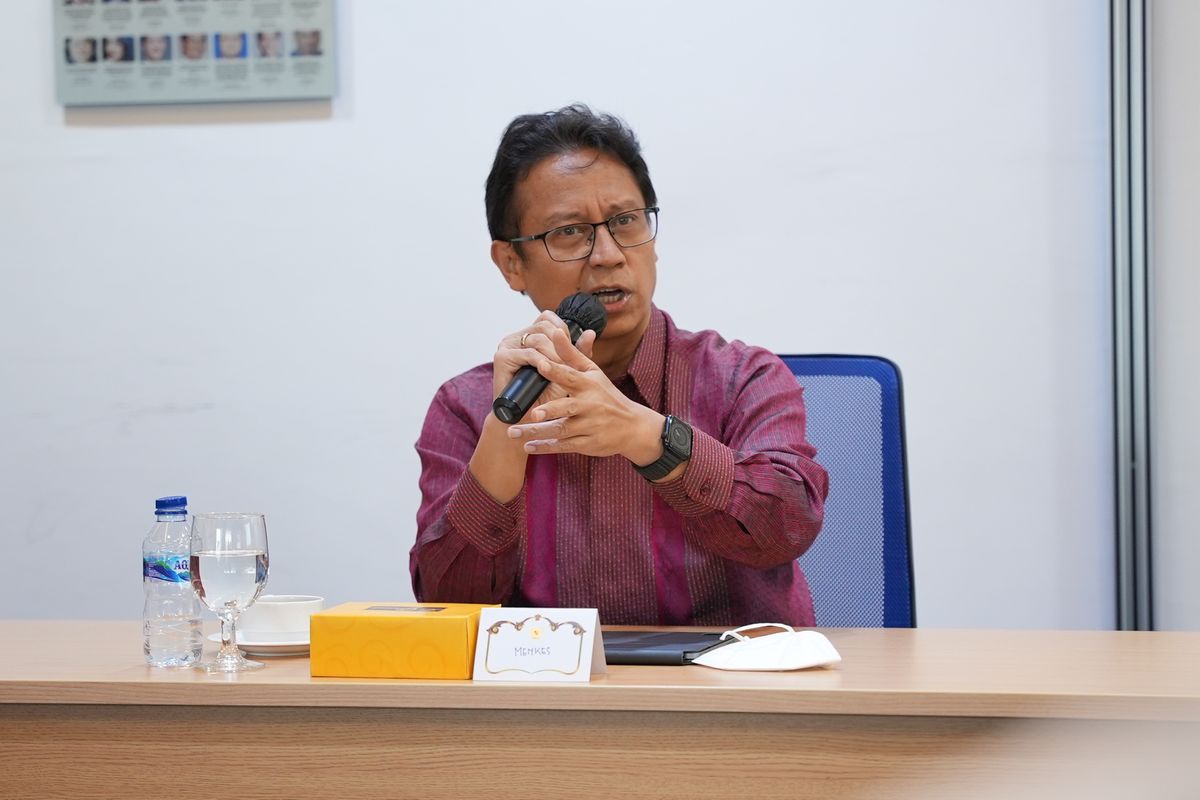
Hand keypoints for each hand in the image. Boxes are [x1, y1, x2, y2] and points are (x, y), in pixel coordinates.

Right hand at [492, 311, 596, 420]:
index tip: (571, 347)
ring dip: (554, 355)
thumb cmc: (547, 397)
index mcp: (529, 336)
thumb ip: (577, 353)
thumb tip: (591, 332)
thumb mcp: (567, 372)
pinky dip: (542, 362)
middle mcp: (517, 337)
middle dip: (560, 344)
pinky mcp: (501, 357)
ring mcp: (507, 345)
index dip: (562, 328)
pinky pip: (528, 353)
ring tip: (561, 370)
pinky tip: (548, 371)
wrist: (527, 421)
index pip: (547, 318)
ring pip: (538, 339)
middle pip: (544, 326)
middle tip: (568, 363)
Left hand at [505, 335, 663, 464]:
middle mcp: (590, 405)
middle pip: (567, 408)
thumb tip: (556, 329)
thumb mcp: (593, 372)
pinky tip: (528, 447)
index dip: (555, 370)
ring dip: (537, 432)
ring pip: (561, 430)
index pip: (570, 375)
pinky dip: (546, 447)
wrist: (632, 427)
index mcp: (589, 384)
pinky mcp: (587, 444)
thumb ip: (571, 353)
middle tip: (532, 413)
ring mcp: (589, 426)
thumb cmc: (607, 395)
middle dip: (550, 410)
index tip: (539, 363)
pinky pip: (564, 446)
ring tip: (512, 432)